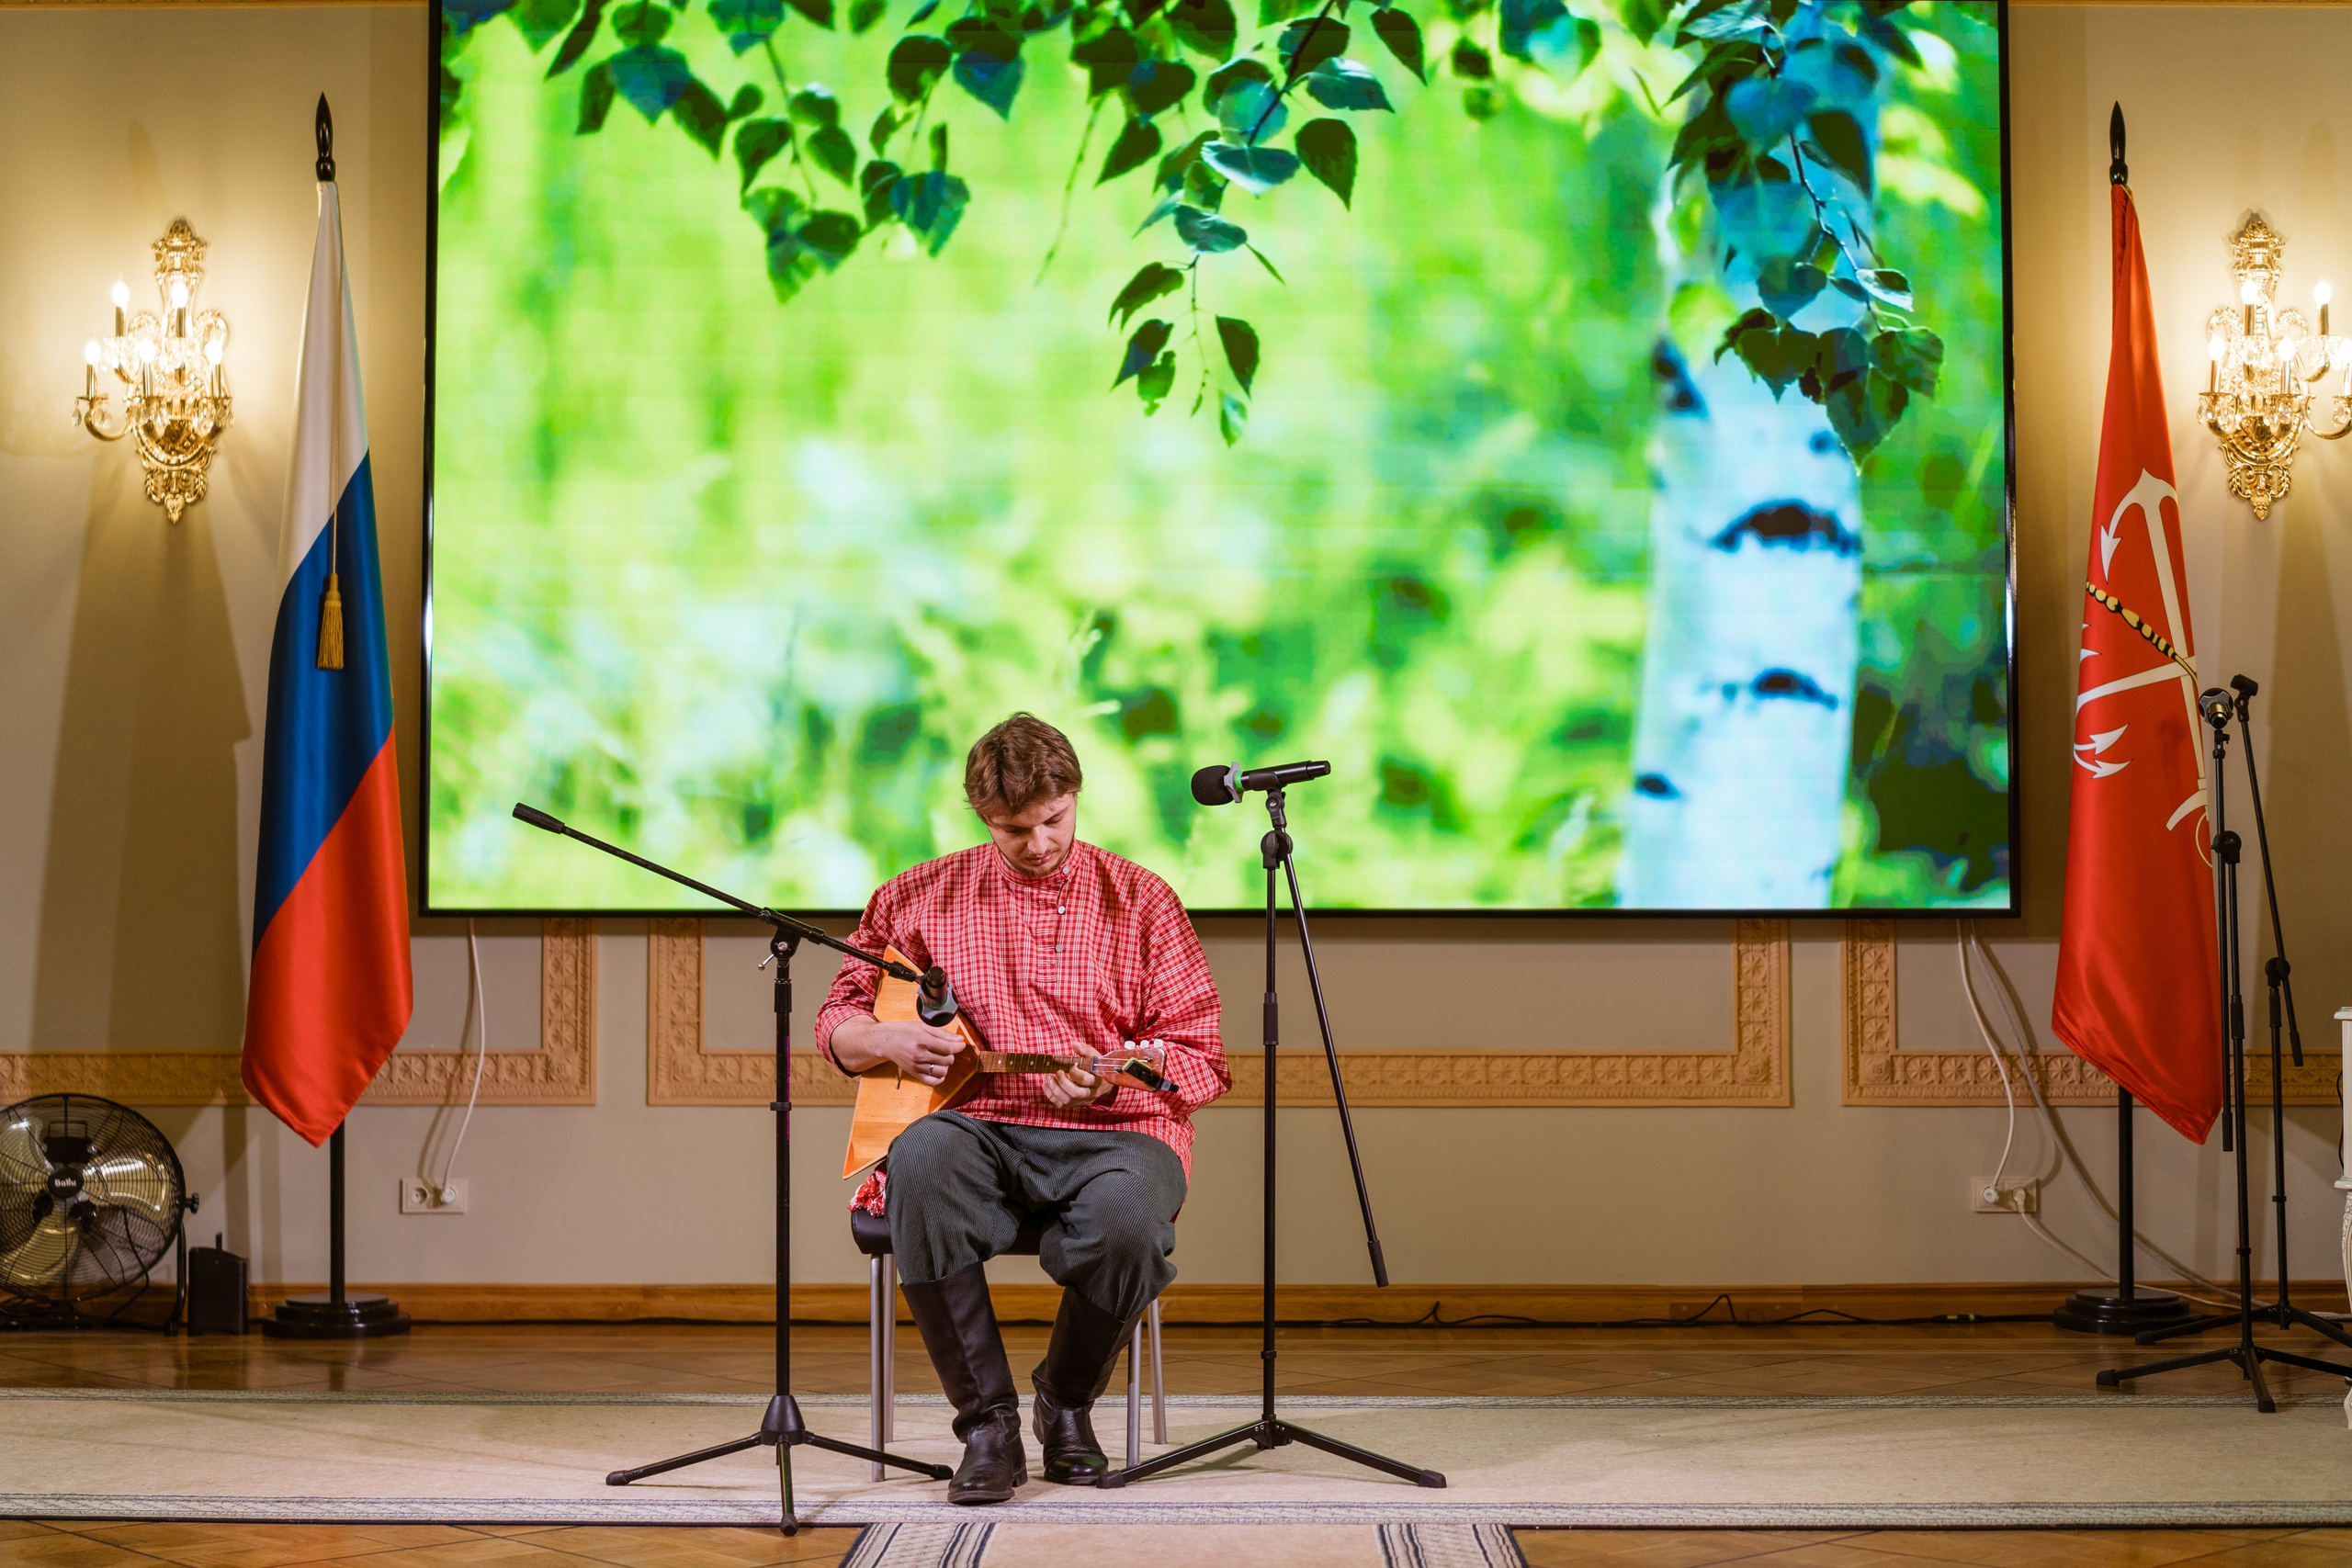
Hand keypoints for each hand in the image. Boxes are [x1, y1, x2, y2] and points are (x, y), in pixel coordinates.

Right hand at [832, 1016, 965, 1086]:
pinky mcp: (914, 1074)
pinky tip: (939, 1070)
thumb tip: (960, 1039)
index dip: (959, 1046)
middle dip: (951, 1054)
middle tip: (946, 1048)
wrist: (886, 1042)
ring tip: (941, 1058)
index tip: (961, 1044)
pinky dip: (939, 1078)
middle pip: (947, 1060)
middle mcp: (920, 1055)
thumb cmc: (905, 1031)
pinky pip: (932, 1082)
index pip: (948, 1048)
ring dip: (946, 1065)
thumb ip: (942, 1033)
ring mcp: (917, 1066)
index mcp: (923, 1041)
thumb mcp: (923, 1026)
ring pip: (942, 1071)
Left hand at [1042, 1042, 1115, 1107]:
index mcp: (1097, 1081)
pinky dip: (1051, 1095)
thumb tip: (1074, 1044)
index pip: (1086, 1080)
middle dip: (1062, 1082)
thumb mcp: (1093, 1056)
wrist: (1101, 1082)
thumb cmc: (1095, 1067)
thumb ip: (1084, 1050)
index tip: (1071, 1066)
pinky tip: (1046, 1085)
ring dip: (1054, 1089)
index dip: (1075, 1073)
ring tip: (1048, 1077)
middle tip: (1057, 1072)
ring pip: (1067, 1100)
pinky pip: (1061, 1104)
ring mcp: (1083, 1101)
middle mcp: (1091, 1093)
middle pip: (1075, 1093)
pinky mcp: (1075, 1104)